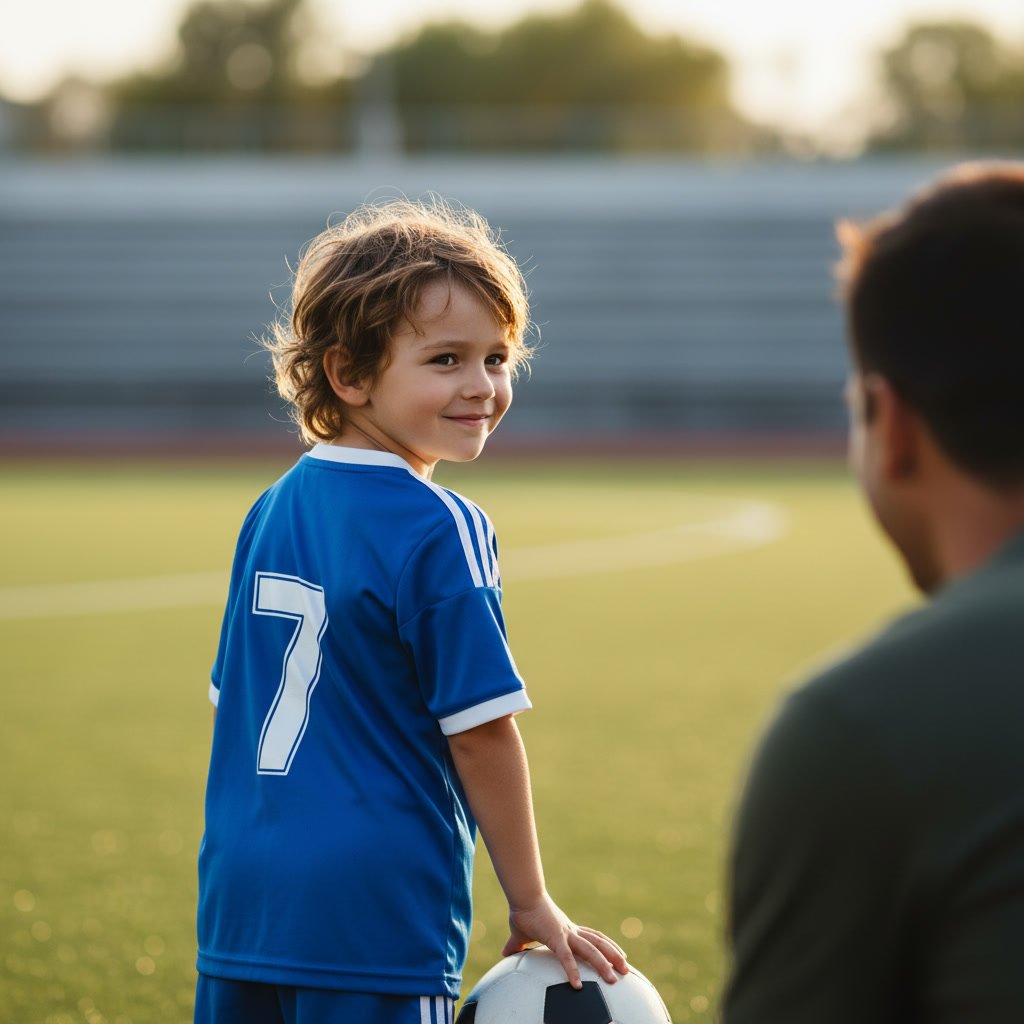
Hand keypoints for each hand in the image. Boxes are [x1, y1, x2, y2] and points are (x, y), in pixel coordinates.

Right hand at [502, 893, 628, 989]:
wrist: (522, 898)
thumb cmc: (522, 912)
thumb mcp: (521, 934)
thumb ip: (517, 945)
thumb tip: (505, 953)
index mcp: (567, 930)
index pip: (593, 937)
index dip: (607, 946)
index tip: (620, 955)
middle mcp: (571, 931)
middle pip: (598, 944)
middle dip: (614, 956)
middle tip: (627, 970)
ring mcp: (565, 934)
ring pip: (590, 950)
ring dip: (603, 964)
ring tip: (614, 979)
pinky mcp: (555, 938)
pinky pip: (566, 957)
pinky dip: (572, 971)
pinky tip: (577, 985)